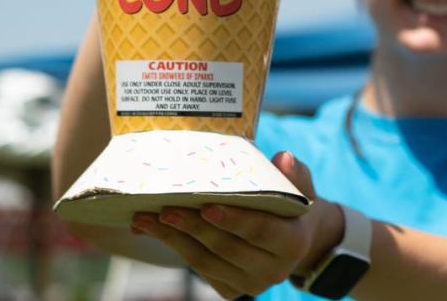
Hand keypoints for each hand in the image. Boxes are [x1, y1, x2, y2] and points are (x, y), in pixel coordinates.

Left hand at [130, 151, 343, 299]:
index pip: (260, 231)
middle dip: (193, 227)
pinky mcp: (230, 290)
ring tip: (146, 218)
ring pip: (206, 261)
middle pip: (226, 247)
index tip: (206, 207)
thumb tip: (283, 158)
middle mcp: (273, 270)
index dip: (234, 220)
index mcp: (293, 243)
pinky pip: (199, 268)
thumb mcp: (300, 186)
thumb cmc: (291, 204)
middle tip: (165, 208)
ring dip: (173, 238)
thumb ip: (293, 173)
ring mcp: (250, 284)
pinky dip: (176, 246)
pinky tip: (156, 229)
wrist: (293, 238)